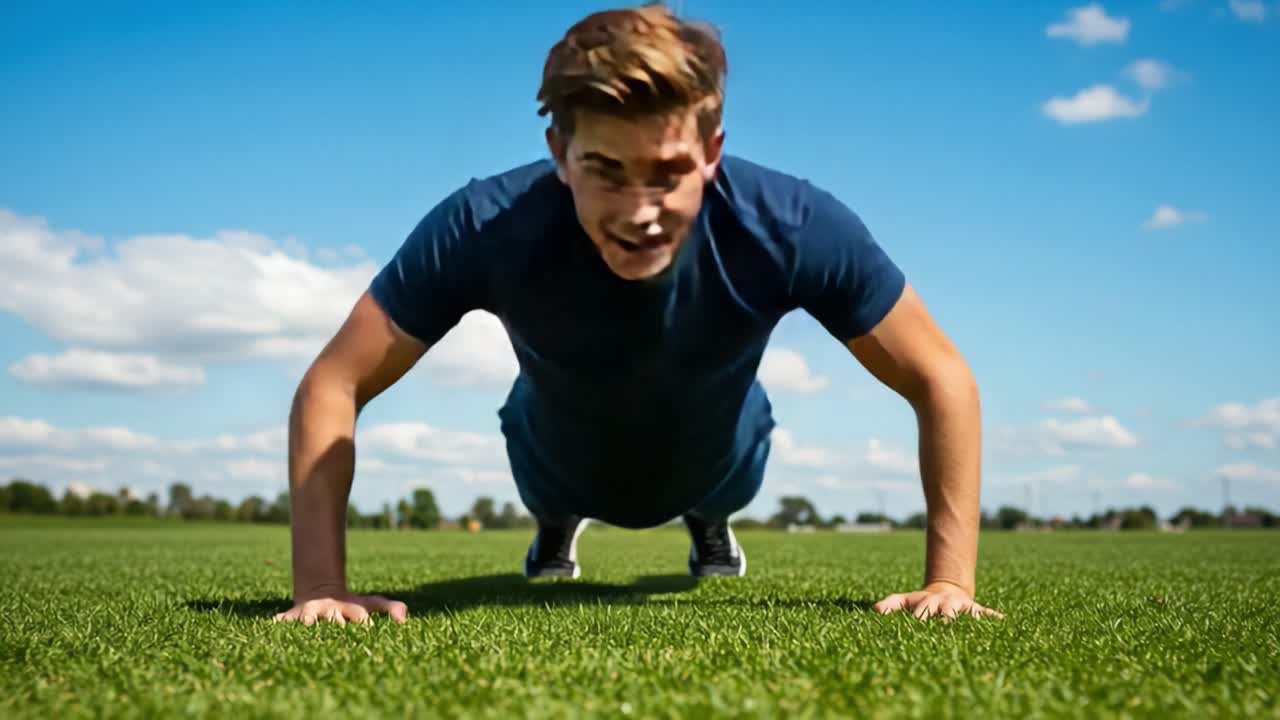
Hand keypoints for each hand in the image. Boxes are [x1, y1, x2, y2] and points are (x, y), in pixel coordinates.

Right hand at [272, 590, 408, 624]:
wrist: (322, 590)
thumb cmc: (352, 604)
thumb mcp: (371, 602)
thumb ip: (390, 608)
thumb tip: (404, 621)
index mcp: (349, 608)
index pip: (359, 615)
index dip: (363, 622)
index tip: (368, 628)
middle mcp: (330, 610)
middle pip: (333, 618)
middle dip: (335, 623)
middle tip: (338, 629)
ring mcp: (311, 612)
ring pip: (308, 618)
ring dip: (308, 622)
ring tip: (307, 626)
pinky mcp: (293, 616)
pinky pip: (284, 620)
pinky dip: (279, 623)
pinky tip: (274, 625)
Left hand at [873, 581, 1003, 620]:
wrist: (947, 591)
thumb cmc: (922, 602)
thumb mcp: (905, 600)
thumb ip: (890, 604)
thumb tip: (875, 610)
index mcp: (929, 603)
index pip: (924, 611)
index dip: (921, 618)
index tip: (917, 625)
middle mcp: (947, 604)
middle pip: (947, 612)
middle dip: (946, 619)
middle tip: (945, 628)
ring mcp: (963, 607)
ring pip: (967, 613)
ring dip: (970, 620)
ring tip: (974, 628)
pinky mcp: (977, 610)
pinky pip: (987, 613)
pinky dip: (994, 617)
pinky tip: (1002, 621)